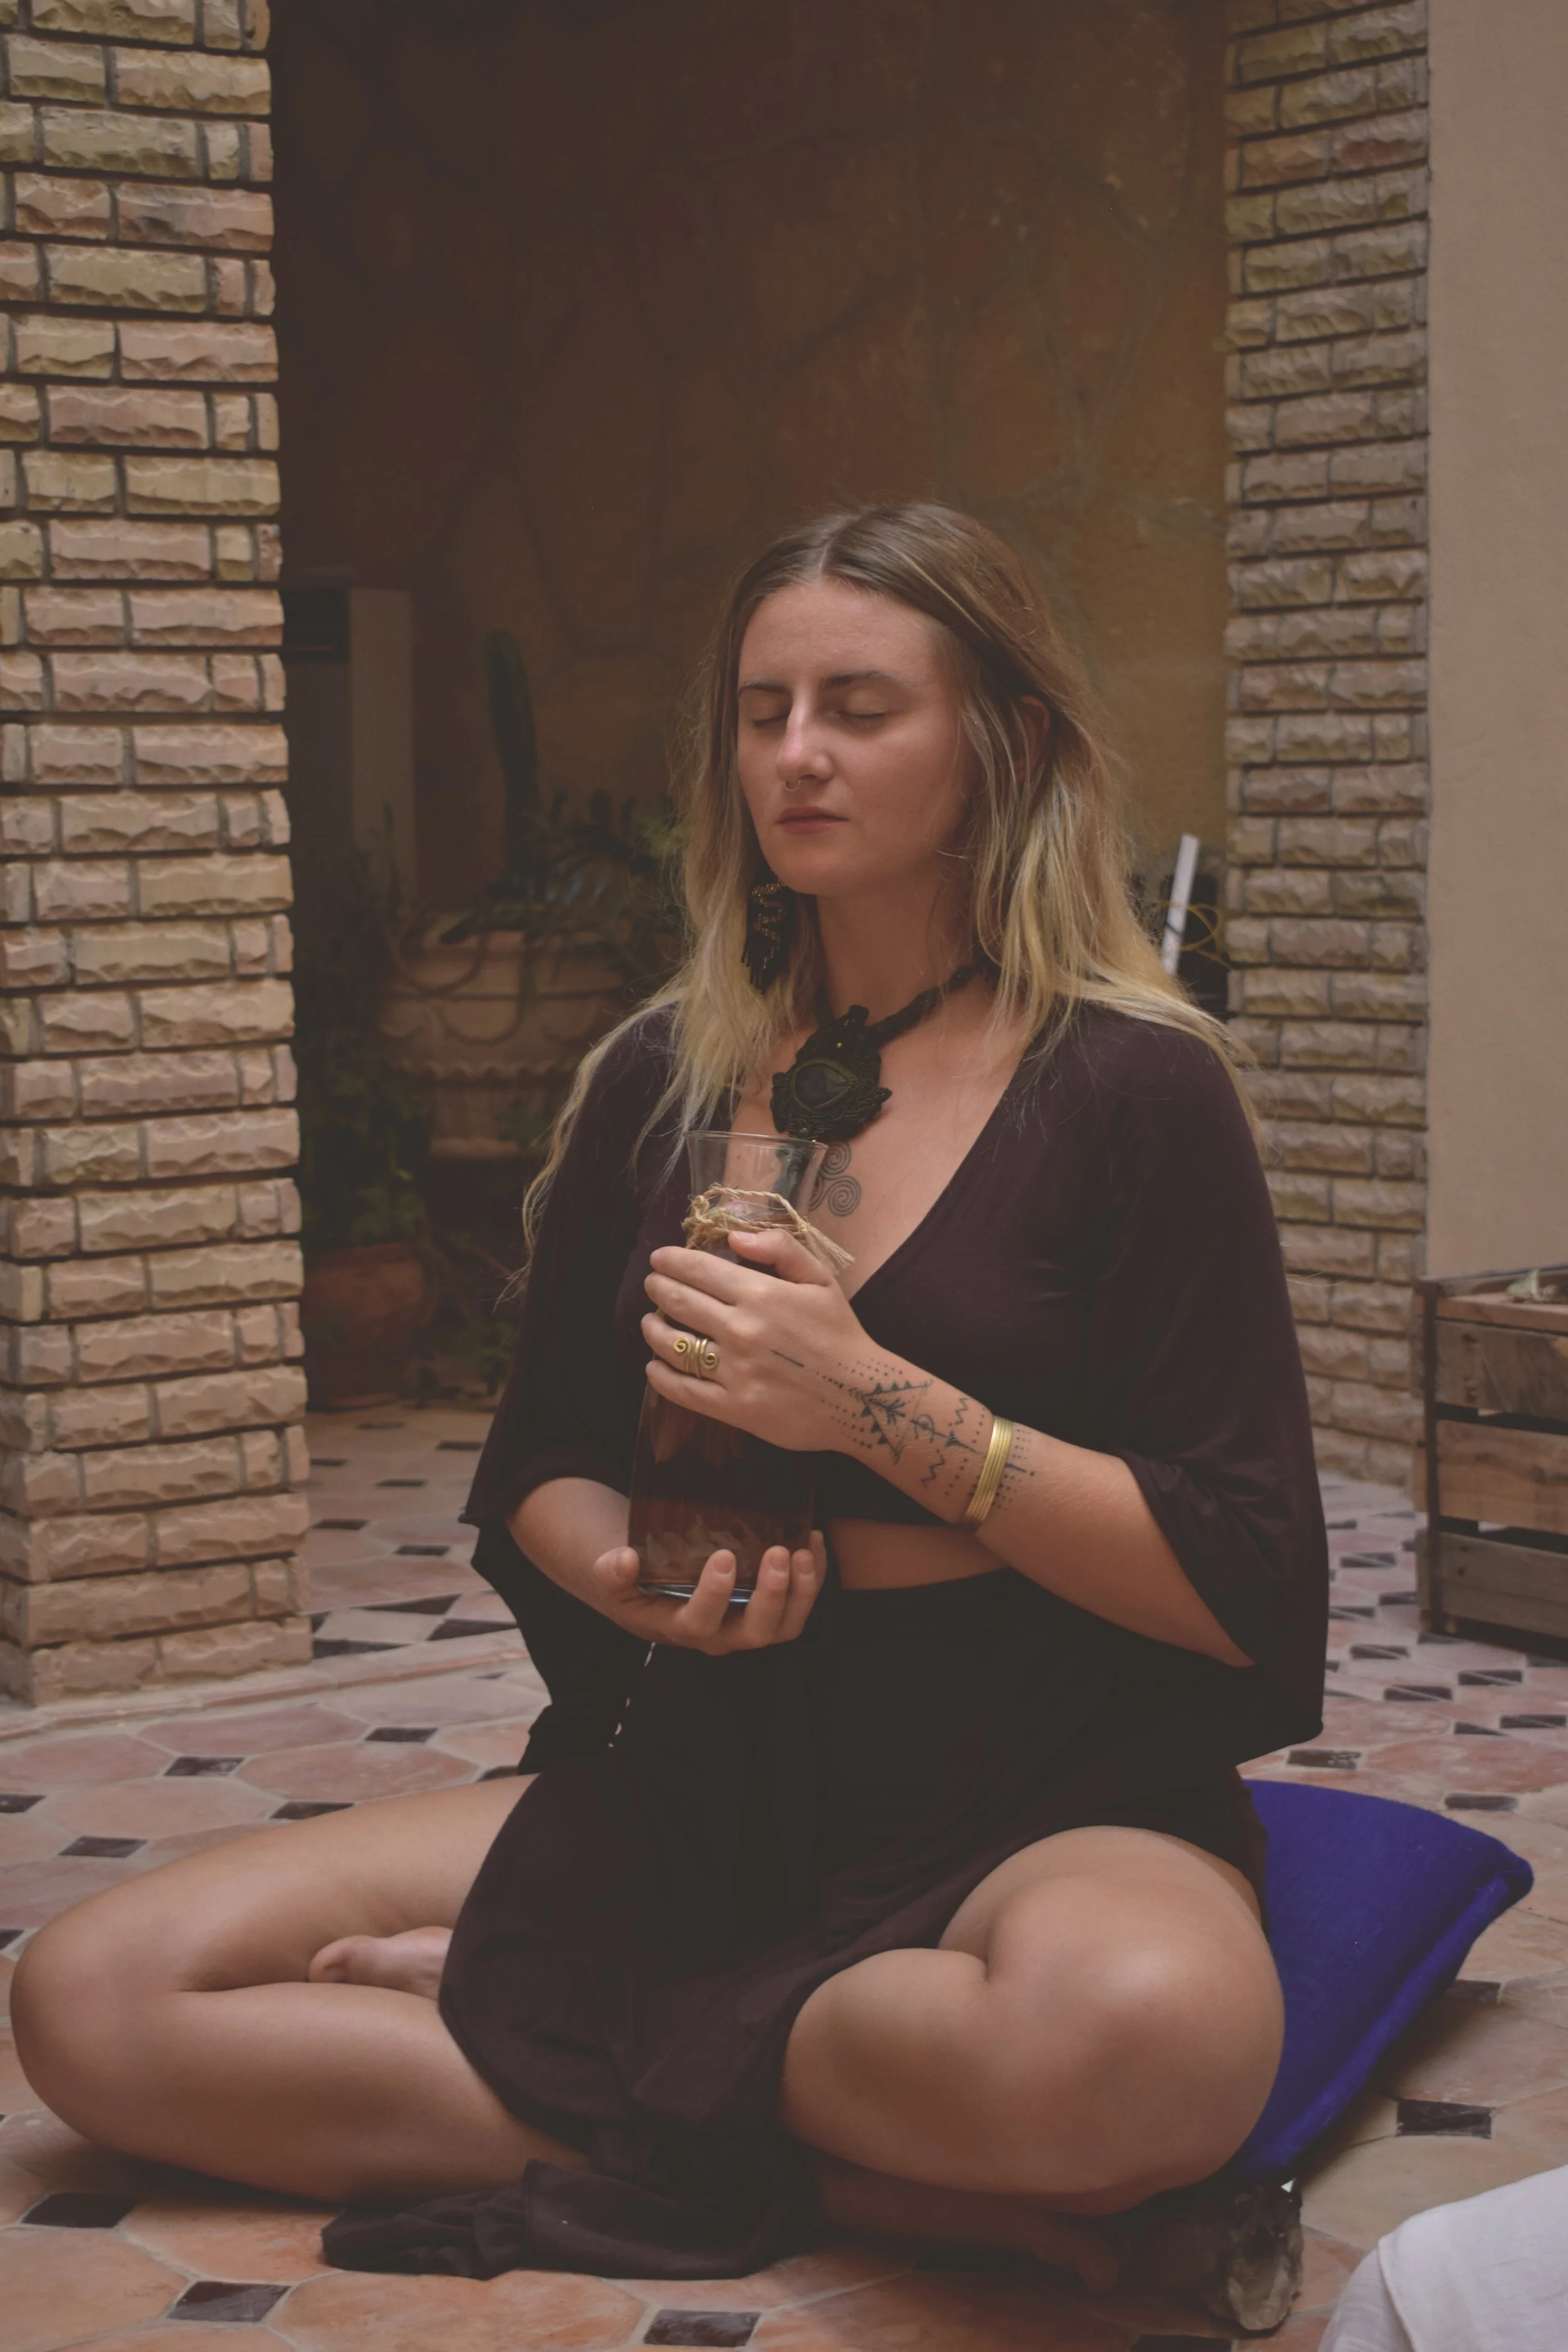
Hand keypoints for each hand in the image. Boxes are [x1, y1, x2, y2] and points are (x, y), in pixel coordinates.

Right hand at [584, 1531, 825, 1653]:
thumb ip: (611, 1573)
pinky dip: (813, 1577)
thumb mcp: (613, 1580)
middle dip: (772, 1596)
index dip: (714, 1596)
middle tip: (778, 1554)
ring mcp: (748, 1626)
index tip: (723, 1557)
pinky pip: (799, 1605)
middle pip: (755, 1632)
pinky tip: (815, 1542)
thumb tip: (622, 1559)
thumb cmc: (633, 1584)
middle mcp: (721, 1636)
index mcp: (682, 1629)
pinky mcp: (768, 1610)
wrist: (650, 1591)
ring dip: (802, 1592)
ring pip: (785, 1626)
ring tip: (804, 1551)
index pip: (702, 1623)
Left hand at [641, 1227, 869, 1454]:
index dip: (671, 1261)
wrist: (862, 1398)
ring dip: (653, 1329)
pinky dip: (660, 1376)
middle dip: (658, 1288)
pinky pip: (684, 1391)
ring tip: (651, 1322)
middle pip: (679, 1303)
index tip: (659, 1259)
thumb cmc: (840, 1334)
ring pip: (673, 1346)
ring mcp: (734, 1371)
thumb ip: (780, 1250)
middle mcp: (741, 1330)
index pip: (699, 1270)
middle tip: (652, 1285)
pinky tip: (654, 1366)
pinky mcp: (733, 1407)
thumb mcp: (821, 1280)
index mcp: (760, 1294)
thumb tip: (734, 1238)